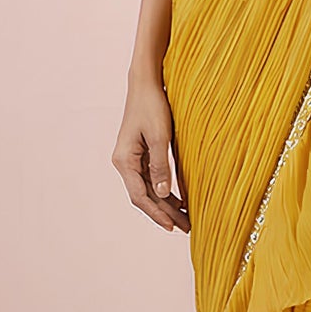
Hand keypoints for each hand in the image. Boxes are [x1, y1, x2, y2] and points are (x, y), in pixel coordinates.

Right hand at [112, 79, 189, 231]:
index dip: (157, 213)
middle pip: (144, 196)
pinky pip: (151, 179)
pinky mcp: (140, 154)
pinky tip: (179, 200)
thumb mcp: (160, 136)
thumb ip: (161, 166)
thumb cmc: (152, 106)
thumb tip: (163, 194)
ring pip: (148, 189)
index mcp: (125, 160)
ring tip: (185, 219)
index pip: (140, 196)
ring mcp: (131, 159)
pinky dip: (164, 191)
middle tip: (186, 228)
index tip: (172, 226)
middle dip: (164, 213)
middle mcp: (124, 162)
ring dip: (166, 204)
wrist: (145, 83)